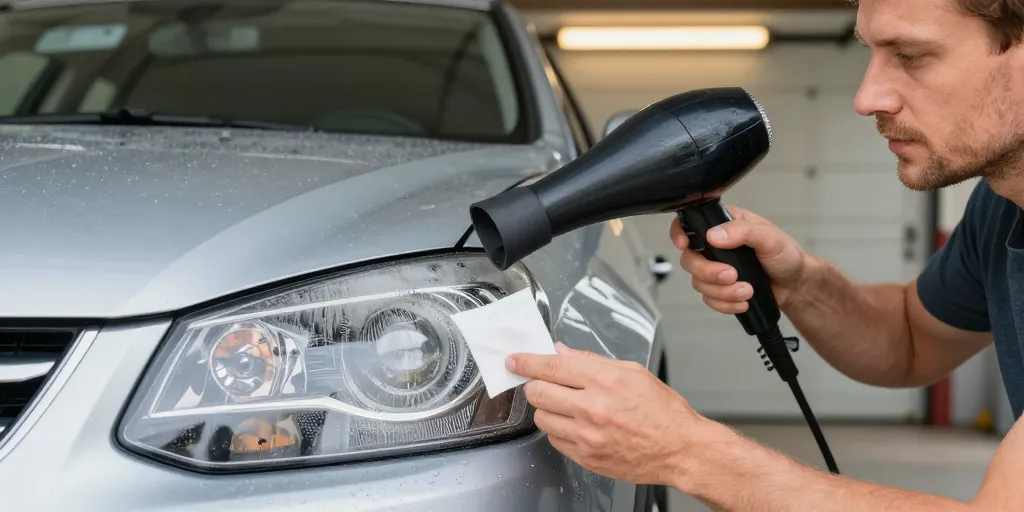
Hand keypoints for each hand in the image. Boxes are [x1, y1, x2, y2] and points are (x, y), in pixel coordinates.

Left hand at [505, 342, 710, 486]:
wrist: (680, 449)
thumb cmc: (662, 411)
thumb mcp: (632, 372)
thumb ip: (592, 360)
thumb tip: (562, 352)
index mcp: (605, 380)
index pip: (551, 366)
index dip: (526, 362)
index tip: (514, 361)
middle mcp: (592, 407)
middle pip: (538, 392)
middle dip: (535, 385)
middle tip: (543, 383)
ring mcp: (587, 435)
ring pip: (542, 418)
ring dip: (547, 409)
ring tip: (566, 406)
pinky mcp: (586, 457)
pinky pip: (555, 440)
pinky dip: (559, 431)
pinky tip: (576, 425)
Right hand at [669, 205, 808, 311]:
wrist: (795, 285)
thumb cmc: (786, 255)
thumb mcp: (769, 237)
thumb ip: (743, 231)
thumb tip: (715, 235)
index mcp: (724, 224)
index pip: (690, 223)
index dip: (680, 234)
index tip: (685, 245)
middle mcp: (715, 245)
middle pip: (690, 260)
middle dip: (708, 273)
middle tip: (732, 275)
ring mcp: (716, 268)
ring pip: (699, 283)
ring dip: (722, 292)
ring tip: (747, 291)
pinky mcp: (719, 288)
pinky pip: (709, 299)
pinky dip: (725, 304)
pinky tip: (742, 301)